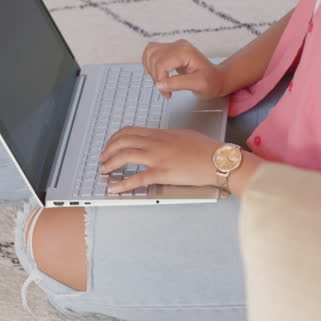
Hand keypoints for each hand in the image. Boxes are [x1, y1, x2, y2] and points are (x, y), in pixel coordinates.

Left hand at [99, 126, 219, 193]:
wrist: (218, 159)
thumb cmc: (206, 149)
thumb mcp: (183, 136)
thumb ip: (167, 138)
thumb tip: (159, 141)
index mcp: (160, 134)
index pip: (130, 131)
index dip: (115, 138)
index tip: (109, 145)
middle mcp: (155, 143)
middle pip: (122, 141)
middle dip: (108, 150)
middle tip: (102, 159)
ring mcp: (158, 157)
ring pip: (125, 156)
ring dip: (110, 164)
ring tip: (104, 171)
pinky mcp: (162, 173)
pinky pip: (137, 178)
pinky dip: (123, 184)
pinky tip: (115, 188)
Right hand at [142, 39, 224, 98]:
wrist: (217, 78)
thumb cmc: (212, 81)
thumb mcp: (199, 85)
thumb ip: (179, 84)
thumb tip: (160, 84)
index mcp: (185, 52)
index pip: (161, 63)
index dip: (160, 79)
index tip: (166, 93)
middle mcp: (178, 45)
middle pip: (154, 59)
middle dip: (156, 77)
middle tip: (166, 90)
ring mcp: (173, 46)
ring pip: (149, 53)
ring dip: (151, 70)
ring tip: (162, 82)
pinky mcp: (170, 50)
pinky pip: (151, 52)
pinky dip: (149, 64)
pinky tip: (156, 73)